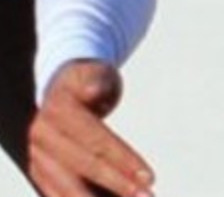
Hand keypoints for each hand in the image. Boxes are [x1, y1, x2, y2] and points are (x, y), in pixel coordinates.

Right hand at [28, 61, 153, 196]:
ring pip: (67, 187)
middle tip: (147, 196)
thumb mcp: (94, 73)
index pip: (96, 141)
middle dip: (118, 184)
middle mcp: (43, 137)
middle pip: (85, 166)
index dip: (123, 159)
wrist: (58, 90)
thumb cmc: (86, 81)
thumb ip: (97, 81)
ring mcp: (38, 157)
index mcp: (59, 111)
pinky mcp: (40, 172)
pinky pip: (58, 193)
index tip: (150, 176)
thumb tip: (94, 90)